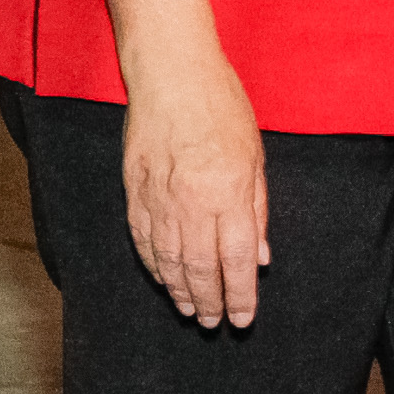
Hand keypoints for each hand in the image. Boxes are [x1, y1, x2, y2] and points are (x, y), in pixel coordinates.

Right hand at [119, 50, 269, 328]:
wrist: (170, 72)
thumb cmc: (220, 105)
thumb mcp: (255, 156)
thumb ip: (257, 210)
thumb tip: (260, 256)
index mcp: (228, 194)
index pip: (236, 261)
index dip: (240, 296)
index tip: (242, 317)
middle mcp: (192, 202)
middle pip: (200, 268)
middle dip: (209, 301)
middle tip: (213, 321)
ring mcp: (158, 195)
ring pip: (167, 258)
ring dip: (179, 289)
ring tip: (188, 308)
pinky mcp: (133, 186)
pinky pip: (141, 236)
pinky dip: (151, 263)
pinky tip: (161, 276)